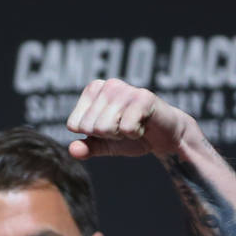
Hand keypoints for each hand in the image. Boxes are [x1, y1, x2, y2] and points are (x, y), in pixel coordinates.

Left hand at [66, 78, 191, 158]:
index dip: (92, 135)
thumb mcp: (104, 144)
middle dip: (107, 135)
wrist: (163, 136)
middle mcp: (108, 85)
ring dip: (120, 135)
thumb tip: (72, 150)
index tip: (109, 127)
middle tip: (123, 127)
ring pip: (105, 127)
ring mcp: (125, 89)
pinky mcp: (143, 98)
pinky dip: (134, 134)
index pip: (74, 125)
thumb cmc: (130, 135)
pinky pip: (126, 128)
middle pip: (89, 127)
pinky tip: (143, 125)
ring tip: (132, 124)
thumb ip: (87, 147)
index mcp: (93, 90)